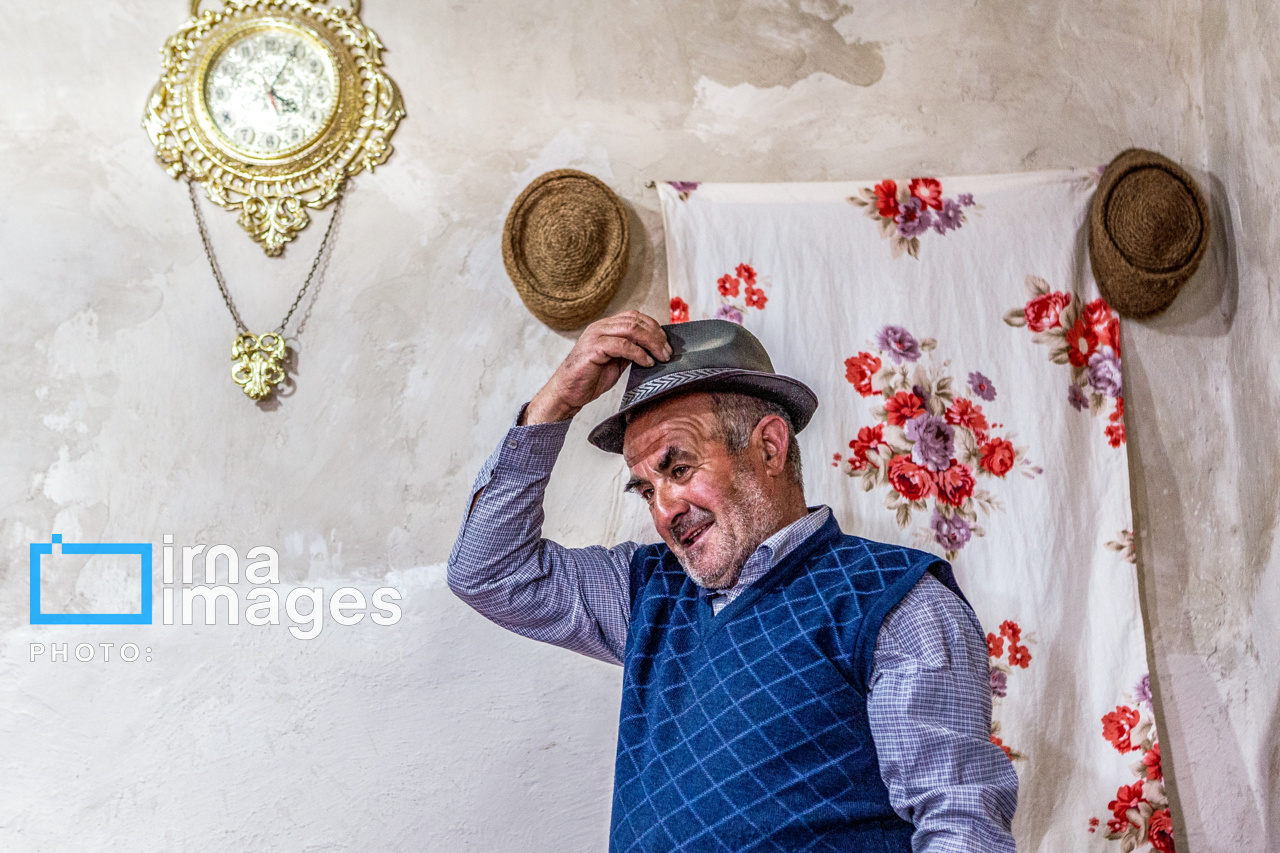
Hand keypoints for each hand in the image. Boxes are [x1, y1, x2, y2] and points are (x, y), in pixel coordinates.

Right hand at [524, 311, 671, 424]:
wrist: (568, 392)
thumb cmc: (590, 378)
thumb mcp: (616, 361)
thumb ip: (631, 350)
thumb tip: (654, 348)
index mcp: (606, 327)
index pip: (635, 316)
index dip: (654, 327)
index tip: (666, 343)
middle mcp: (600, 327)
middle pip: (636, 322)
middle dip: (656, 336)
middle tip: (668, 352)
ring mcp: (596, 336)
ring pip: (631, 330)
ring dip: (651, 343)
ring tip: (661, 357)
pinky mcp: (593, 348)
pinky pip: (622, 346)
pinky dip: (638, 353)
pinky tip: (647, 363)